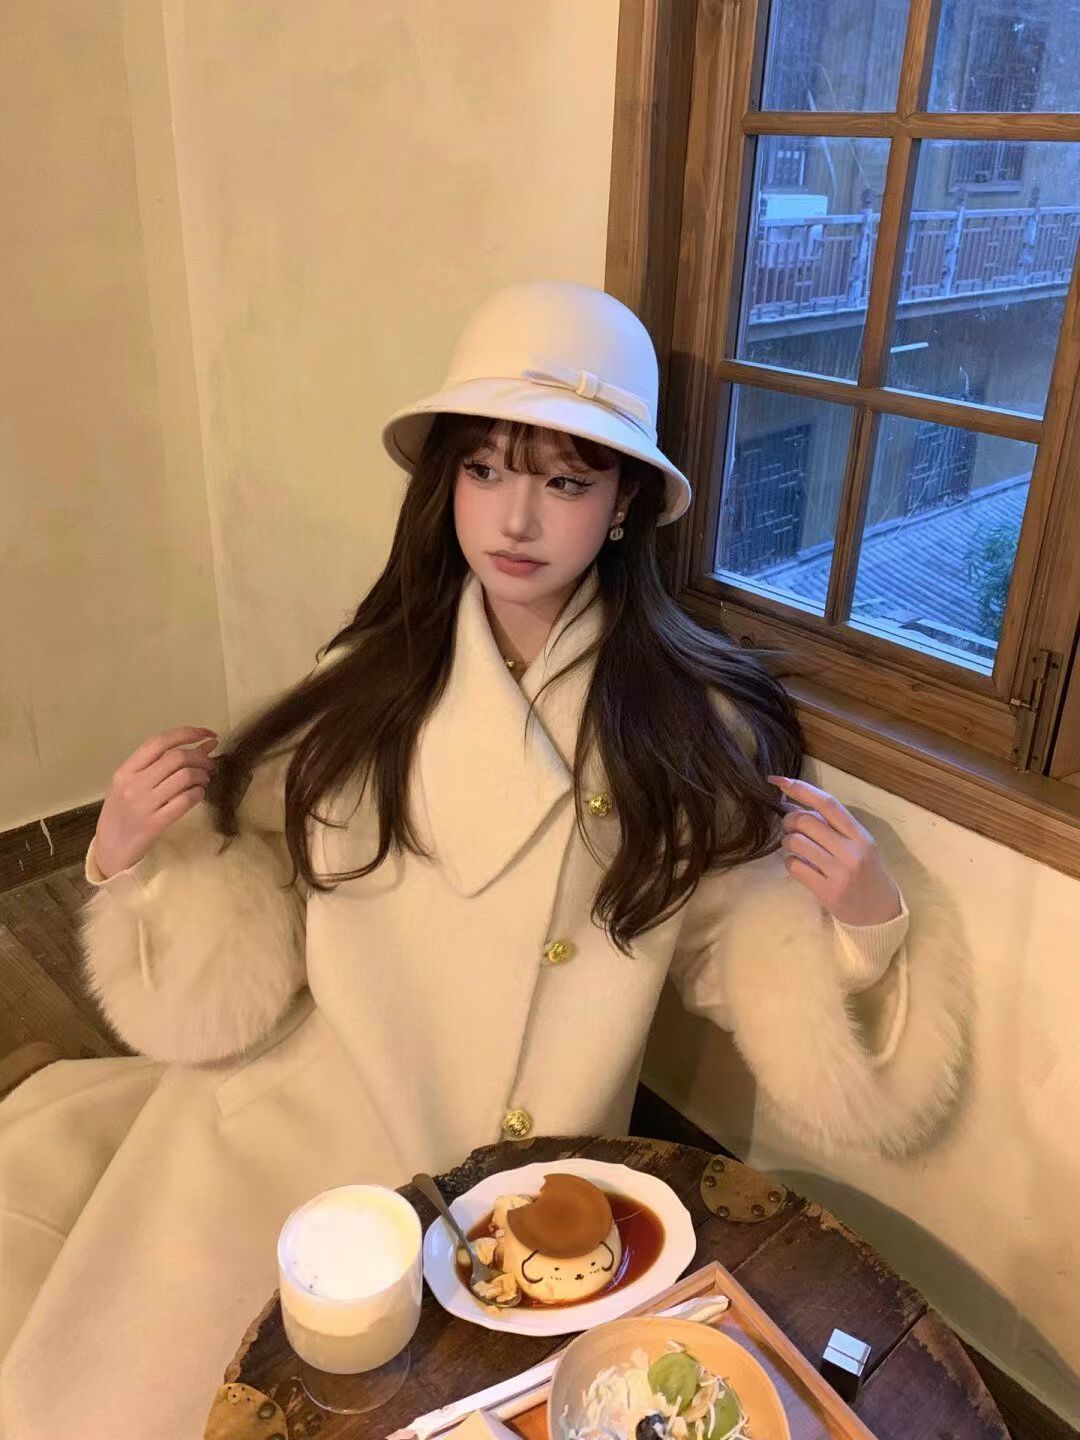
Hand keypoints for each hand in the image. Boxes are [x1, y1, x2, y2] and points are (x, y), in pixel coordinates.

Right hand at [93, 727, 217, 878]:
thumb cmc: (122, 812)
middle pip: (176, 758)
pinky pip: (186, 800)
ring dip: (202, 776)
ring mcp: (144, 804)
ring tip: (204, 780)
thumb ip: (162, 765)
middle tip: (209, 765)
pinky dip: (199, 793)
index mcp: (125, 771)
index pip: (159, 742)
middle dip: (201, 757)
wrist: (110, 849)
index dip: (188, 733)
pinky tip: (198, 794)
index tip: (208, 734)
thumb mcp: (133, 784)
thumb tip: (205, 745)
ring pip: (185, 777)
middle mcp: (133, 784)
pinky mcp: (155, 824)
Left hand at [768, 776, 901, 925]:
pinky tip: (798, 866)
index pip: (828, 804)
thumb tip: (795, 804)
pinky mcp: (827, 891)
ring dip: (787, 842)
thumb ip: (834, 827)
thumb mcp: (859, 846)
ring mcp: (839, 872)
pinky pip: (794, 866)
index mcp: (860, 835)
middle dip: (789, 820)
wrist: (880, 914)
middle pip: (806, 821)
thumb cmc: (867, 874)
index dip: (801, 789)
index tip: (778, 781)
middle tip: (790, 827)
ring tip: (795, 848)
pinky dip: (790, 862)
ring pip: (796, 842)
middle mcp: (851, 851)